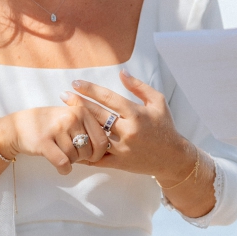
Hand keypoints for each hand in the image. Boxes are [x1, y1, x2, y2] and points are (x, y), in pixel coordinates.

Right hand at [0, 105, 108, 174]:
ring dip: (70, 162)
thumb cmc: (51, 124)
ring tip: (62, 154)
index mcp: (82, 111)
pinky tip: (61, 167)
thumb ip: (89, 128)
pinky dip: (64, 169)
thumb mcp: (72, 117)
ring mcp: (57, 129)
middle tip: (73, 155)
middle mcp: (72, 118)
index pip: (102, 139)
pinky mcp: (44, 142)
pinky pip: (62, 163)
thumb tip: (108, 147)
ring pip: (74, 158)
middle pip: (89, 151)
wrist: (20, 126)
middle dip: (82, 158)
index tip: (92, 156)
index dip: (99, 153)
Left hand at [63, 72, 191, 181]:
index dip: (91, 89)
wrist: (172, 157)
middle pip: (98, 115)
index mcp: (137, 113)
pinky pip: (97, 158)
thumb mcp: (157, 101)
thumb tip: (122, 72)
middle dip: (79, 104)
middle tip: (64, 96)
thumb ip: (139, 86)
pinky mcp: (119, 163)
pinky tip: (71, 143)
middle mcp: (128, 130)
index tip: (76, 83)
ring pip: (95, 136)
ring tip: (65, 117)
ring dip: (79, 126)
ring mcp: (122, 148)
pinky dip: (83, 151)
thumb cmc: (165, 126)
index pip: (109, 98)